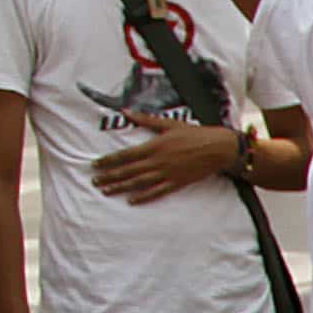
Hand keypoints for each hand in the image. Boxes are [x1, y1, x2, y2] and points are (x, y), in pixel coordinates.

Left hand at [90, 122, 245, 204]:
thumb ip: (146, 119)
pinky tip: (132, 201)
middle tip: (95, 181)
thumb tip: (126, 112)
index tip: (96, 165)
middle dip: (110, 176)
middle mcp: (158, 162)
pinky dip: (143, 197)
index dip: (109, 161)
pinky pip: (157, 192)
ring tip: (106, 191)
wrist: (218, 148)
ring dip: (121, 187)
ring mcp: (167, 174)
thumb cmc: (195, 134)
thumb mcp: (169, 123)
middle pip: (128, 171)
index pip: (125, 155)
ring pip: (139, 183)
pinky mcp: (177, 183)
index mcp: (154, 146)